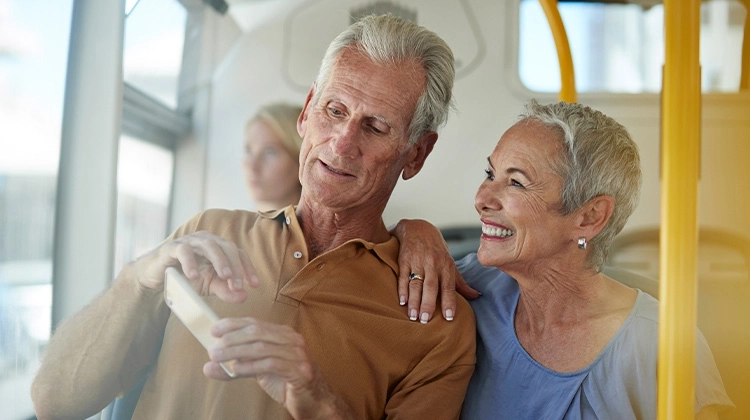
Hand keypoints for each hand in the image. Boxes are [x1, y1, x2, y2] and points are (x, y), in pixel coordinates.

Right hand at [131, 230, 258, 302]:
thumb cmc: (186, 277)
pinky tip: (194, 276)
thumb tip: (244, 297)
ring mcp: (190, 241)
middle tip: (238, 285)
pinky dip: (190, 263)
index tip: (255, 285)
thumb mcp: (209, 286)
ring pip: (209, 246)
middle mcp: (207, 240)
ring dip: (219, 261)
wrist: (156, 276)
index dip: (248, 268)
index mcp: (219, 247)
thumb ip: (225, 290)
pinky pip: (183, 251)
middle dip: (236, 267)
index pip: (238, 253)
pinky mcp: (172, 247)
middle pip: (227, 247)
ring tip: (224, 277)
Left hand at [204, 318, 354, 418]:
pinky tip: (236, 369)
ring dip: (236, 352)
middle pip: (257, 332)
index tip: (214, 329)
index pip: (255, 323)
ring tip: (218, 357)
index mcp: (283, 334)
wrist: (314, 401)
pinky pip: (270, 364)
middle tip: (213, 348)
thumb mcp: (259, 371)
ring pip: (262, 347)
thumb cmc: (287, 383)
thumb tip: (210, 365)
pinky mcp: (300, 370)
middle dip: (232, 338)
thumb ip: (237, 366)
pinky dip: (250, 366)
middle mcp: (292, 339)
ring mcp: (298, 353)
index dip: (233, 324)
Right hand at [391, 219, 479, 322]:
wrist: (417, 228)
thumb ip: (460, 282)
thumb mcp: (449, 263)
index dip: (449, 301)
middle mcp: (432, 263)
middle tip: (425, 320)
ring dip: (414, 301)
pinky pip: (403, 276)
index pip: (449, 286)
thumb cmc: (436, 249)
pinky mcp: (404, 260)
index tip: (449, 317)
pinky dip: (402, 290)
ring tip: (412, 317)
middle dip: (428, 303)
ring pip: (416, 283)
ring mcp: (417, 261)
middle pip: (431, 286)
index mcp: (446, 265)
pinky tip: (402, 302)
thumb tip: (476, 296)